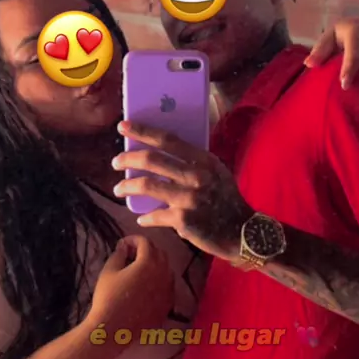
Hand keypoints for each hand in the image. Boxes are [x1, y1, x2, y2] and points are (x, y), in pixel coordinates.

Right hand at [89, 235, 173, 332]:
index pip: (145, 242)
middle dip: (146, 249)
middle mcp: (163, 274)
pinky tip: (147, 286)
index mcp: (148, 263)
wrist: (113, 329)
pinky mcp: (168, 305)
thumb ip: (119, 254)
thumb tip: (124, 246)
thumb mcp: (109, 271)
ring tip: (139, 270)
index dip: (133, 239)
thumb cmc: (108, 297)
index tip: (123, 244)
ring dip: (155, 265)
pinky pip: (168, 287)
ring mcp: (168, 290)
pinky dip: (160, 281)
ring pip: (167, 270)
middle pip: (160, 253)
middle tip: (131, 254)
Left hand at [113, 123, 251, 260]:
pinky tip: (142, 218)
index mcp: (204, 161)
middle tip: (116, 162)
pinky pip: (155, 215)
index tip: (123, 126)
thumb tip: (159, 153)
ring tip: (118, 189)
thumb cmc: (225, 199)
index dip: (143, 131)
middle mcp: (196, 176)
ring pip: (147, 186)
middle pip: (152, 160)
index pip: (168, 140)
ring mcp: (189, 199)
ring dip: (127, 186)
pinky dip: (146, 217)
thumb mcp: (215, 173)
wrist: (242, 232)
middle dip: (127, 158)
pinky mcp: (183, 221)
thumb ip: (192, 162)